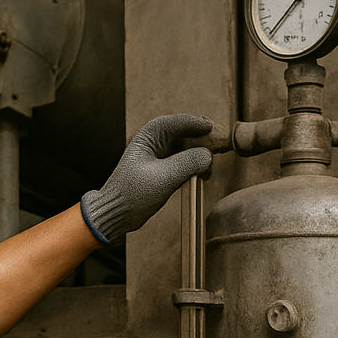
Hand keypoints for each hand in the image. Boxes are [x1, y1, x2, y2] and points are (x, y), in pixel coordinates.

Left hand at [79, 113, 213, 244]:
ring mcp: (159, 157)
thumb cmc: (132, 194)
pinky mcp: (164, 171)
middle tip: (220, 144)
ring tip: (211, 164)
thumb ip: (187, 163)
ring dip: (200, 154)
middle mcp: (153, 143)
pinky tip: (204, 175)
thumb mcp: (162, 178)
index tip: (211, 127)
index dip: (194, 123)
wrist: (117, 214)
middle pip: (183, 133)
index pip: (173, 123)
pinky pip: (185, 162)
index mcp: (147, 137)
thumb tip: (208, 155)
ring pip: (186, 148)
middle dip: (202, 139)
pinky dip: (195, 166)